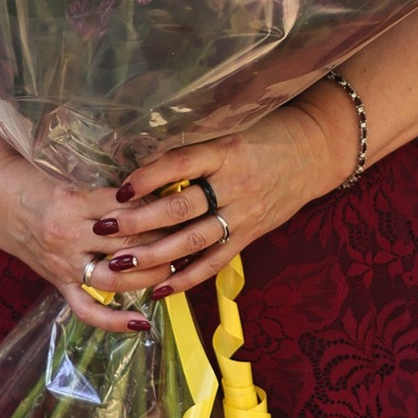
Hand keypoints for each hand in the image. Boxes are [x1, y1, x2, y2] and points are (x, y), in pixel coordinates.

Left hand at [100, 99, 346, 305]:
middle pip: (181, 206)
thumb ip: (194, 145)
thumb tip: (142, 154)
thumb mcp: (230, 128)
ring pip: (194, 239)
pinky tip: (160, 289)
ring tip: (119, 264)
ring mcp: (244, 214)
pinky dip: (187, 278)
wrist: (313, 152)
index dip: (147, 177)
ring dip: (154, 254)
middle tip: (104, 229)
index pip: (179, 165)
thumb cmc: (265, 134)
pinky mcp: (250, 236)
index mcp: (226, 152)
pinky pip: (215, 262)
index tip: (118, 189)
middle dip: (139, 220)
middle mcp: (235, 185)